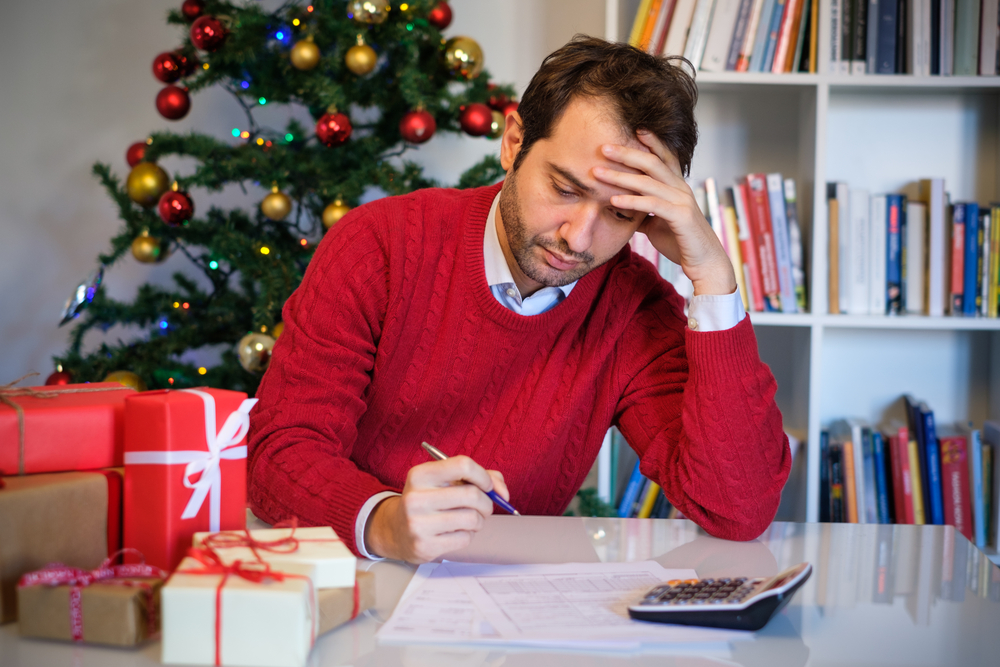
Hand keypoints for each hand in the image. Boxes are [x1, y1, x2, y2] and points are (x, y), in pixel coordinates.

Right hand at [365, 456, 509, 562]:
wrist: (395, 530)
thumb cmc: (429, 501)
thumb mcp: (444, 481)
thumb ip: (479, 477)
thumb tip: (503, 492)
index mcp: (420, 475)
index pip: (463, 465)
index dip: (484, 476)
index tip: (489, 486)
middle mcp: (416, 497)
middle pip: (472, 494)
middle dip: (487, 502)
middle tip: (484, 506)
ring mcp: (418, 523)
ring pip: (472, 518)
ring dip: (479, 520)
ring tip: (469, 519)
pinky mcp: (424, 546)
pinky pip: (465, 538)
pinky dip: (468, 535)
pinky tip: (456, 531)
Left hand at [593, 132, 736, 295]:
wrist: (705, 264)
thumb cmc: (681, 243)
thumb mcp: (657, 224)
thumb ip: (643, 213)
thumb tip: (624, 210)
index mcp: (677, 187)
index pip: (664, 157)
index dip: (651, 142)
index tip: (633, 129)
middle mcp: (681, 189)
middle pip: (653, 163)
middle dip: (627, 153)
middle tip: (604, 147)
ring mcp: (682, 201)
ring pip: (648, 182)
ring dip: (620, 176)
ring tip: (598, 172)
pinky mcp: (681, 217)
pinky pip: (652, 204)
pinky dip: (631, 201)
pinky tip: (613, 200)